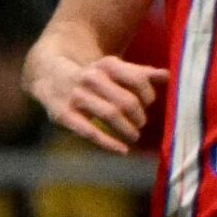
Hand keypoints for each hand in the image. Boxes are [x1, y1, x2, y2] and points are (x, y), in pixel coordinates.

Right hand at [29, 53, 167, 154]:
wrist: (48, 75)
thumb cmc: (90, 75)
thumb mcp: (112, 69)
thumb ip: (139, 73)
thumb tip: (168, 77)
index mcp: (107, 65)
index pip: (138, 80)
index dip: (148, 95)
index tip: (148, 103)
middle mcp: (91, 78)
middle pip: (126, 100)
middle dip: (139, 116)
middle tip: (141, 124)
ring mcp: (76, 97)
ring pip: (110, 114)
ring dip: (127, 129)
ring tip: (133, 136)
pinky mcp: (64, 115)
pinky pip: (89, 132)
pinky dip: (109, 144)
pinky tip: (122, 150)